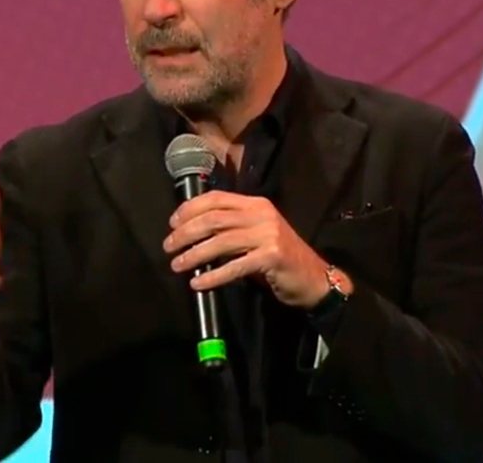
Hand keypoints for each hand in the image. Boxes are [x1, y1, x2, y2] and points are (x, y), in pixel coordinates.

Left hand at [164, 191, 337, 309]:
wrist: (314, 278)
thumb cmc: (280, 258)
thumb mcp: (257, 234)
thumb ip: (231, 229)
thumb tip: (191, 234)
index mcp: (256, 204)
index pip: (216, 198)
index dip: (190, 209)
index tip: (172, 223)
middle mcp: (262, 214)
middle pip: (214, 219)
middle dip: (186, 232)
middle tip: (168, 246)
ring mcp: (269, 234)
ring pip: (221, 241)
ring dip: (194, 254)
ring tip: (177, 265)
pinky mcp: (272, 256)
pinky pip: (235, 266)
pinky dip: (213, 275)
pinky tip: (198, 283)